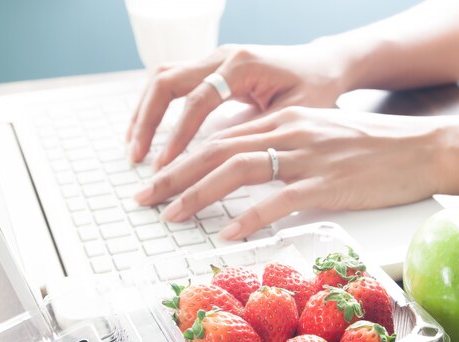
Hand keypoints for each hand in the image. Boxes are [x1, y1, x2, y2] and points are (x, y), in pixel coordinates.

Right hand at [126, 42, 347, 169]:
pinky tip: (149, 132)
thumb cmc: (316, 87)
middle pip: (167, 81)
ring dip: (144, 112)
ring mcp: (215, 59)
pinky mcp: (213, 69)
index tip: (166, 166)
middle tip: (138, 159)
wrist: (324, 65)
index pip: (197, 100)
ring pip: (164, 78)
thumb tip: (217, 158)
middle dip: (147, 121)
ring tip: (134, 148)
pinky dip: (156, 106)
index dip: (178, 135)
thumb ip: (255, 130)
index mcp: (242, 65)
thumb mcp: (292, 113)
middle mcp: (222, 56)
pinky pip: (174, 82)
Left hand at [134, 107, 443, 239]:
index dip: (183, 157)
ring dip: (198, 194)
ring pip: (237, 170)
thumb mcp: (320, 134)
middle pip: (217, 150)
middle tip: (145, 197)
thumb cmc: (371, 146)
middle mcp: (289, 131)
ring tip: (172, 215)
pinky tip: (229, 235)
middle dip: (174, 175)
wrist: (420, 147)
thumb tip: (245, 168)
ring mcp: (307, 157)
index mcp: (285, 119)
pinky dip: (248, 218)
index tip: (159, 177)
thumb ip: (282, 145)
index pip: (221, 136)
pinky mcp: (327, 184)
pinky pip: (278, 200)